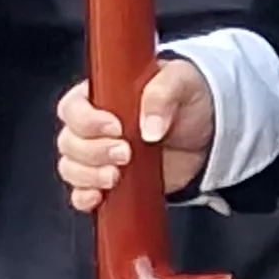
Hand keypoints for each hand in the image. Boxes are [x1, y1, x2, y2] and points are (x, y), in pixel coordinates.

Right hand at [54, 57, 217, 211]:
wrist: (208, 136)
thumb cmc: (189, 99)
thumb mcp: (182, 82)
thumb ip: (162, 95)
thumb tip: (149, 128)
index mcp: (104, 95)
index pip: (73, 107)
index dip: (87, 121)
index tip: (116, 127)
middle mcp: (95, 126)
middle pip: (69, 141)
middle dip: (93, 152)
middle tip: (125, 153)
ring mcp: (100, 156)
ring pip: (70, 168)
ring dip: (89, 175)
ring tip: (117, 175)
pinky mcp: (109, 182)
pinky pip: (80, 193)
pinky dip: (84, 197)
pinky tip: (100, 196)